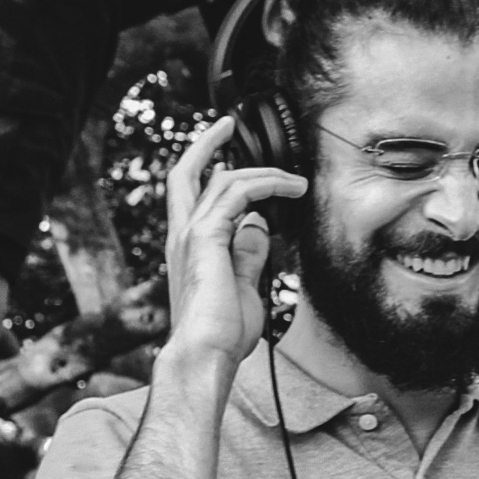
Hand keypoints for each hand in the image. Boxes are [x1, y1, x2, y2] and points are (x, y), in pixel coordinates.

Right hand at [163, 117, 305, 367]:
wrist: (204, 354)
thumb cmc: (222, 333)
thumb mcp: (243, 287)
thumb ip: (248, 256)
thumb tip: (258, 228)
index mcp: (189, 248)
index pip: (194, 198)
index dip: (212, 174)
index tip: (233, 162)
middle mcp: (183, 236)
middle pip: (184, 174)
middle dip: (205, 144)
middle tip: (226, 124)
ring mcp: (191, 235)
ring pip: (220, 179)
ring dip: (262, 172)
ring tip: (295, 180)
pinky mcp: (206, 238)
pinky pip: (236, 193)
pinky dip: (264, 184)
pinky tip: (289, 189)